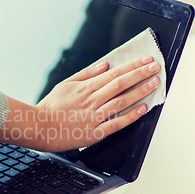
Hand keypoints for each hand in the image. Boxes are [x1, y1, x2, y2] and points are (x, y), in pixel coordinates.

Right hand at [0, 56, 160, 151]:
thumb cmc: (50, 107)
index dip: (132, 66)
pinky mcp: (95, 132)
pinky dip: (131, 116)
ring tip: (154, 83)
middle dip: (141, 74)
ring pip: (122, 101)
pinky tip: (142, 108)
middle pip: (121, 84)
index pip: (114, 74)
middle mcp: (92, 100)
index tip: (145, 60)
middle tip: (155, 67)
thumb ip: (86, 74)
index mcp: (85, 88)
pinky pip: (116, 123)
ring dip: (140, 91)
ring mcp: (94, 116)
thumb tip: (104, 65)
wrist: (39, 127)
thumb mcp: (65, 84)